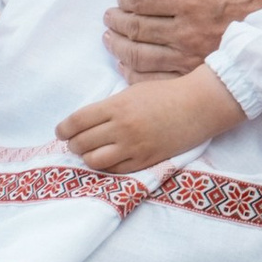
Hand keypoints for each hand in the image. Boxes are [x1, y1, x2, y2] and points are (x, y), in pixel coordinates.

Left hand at [56, 68, 242, 174]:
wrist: (200, 105)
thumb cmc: (167, 94)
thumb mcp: (133, 91)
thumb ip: (110, 106)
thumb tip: (87, 121)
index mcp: (116, 106)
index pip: (76, 121)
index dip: (63, 129)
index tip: (61, 132)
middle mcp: (121, 127)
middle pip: (81, 143)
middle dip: (72, 144)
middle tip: (74, 143)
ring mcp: (133, 146)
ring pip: (94, 161)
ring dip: (87, 158)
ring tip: (90, 153)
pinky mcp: (145, 160)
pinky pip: (115, 170)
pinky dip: (106, 166)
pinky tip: (107, 159)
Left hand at [102, 0, 261, 78]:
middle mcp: (187, 31)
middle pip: (135, 28)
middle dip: (116, 21)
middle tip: (111, 17)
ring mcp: (191, 59)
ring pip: (139, 56)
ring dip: (119, 47)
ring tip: (112, 38)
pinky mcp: (197, 77)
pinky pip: (155, 81)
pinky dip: (133, 74)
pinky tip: (126, 65)